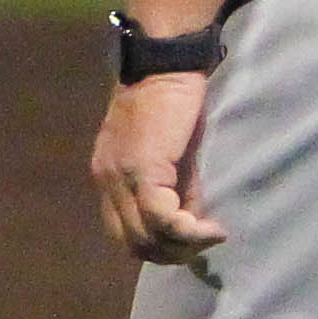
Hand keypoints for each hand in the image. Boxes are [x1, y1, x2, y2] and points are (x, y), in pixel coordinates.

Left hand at [92, 73, 224, 262]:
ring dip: (183, 247)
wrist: (165, 63)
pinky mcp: (142, 170)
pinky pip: (162, 218)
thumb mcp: (173, 156)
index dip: (157, 246)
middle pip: (132, 244)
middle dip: (171, 255)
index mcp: (107, 176)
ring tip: (210, 237)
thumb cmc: (173, 103)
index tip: (189, 242)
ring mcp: (120, 177)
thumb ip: (176, 191)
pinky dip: (188, 231)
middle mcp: (106, 180)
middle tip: (203, 246)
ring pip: (146, 237)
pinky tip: (211, 228)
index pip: (122, 232)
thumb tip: (191, 225)